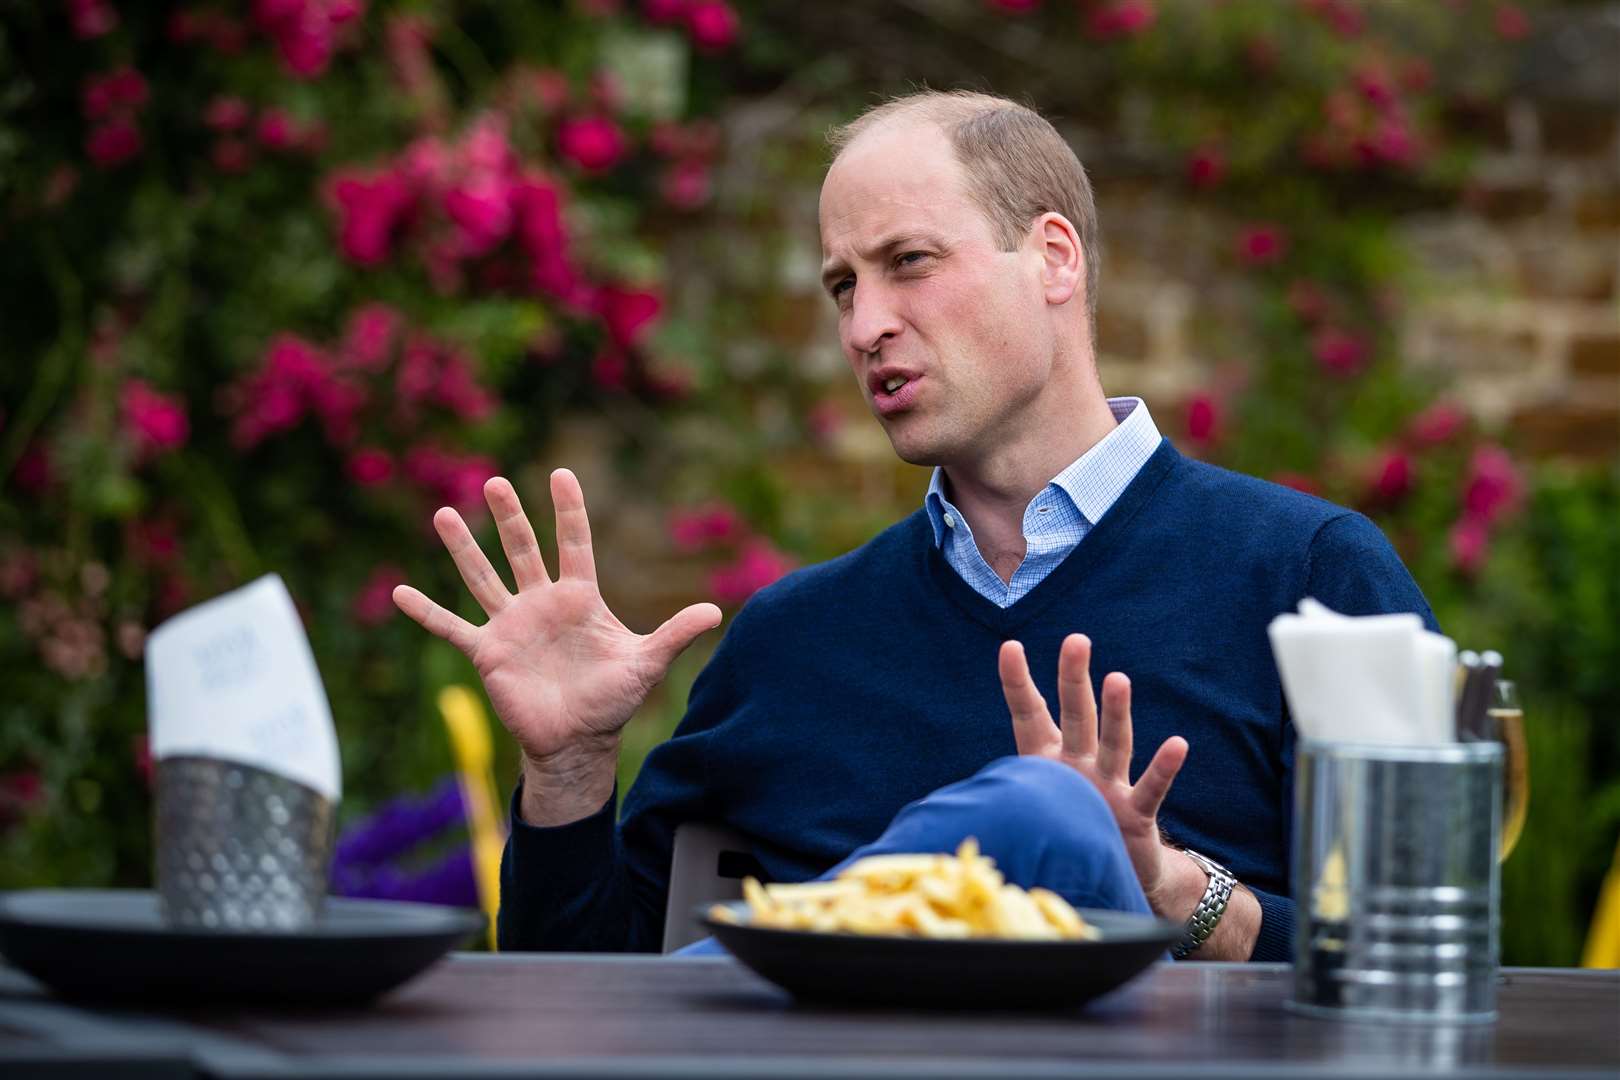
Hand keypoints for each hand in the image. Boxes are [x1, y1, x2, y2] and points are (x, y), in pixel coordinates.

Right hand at [393, 470, 722, 771]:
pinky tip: (399, 592)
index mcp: (579, 598)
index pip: (574, 543)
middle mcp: (541, 603)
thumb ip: (675, 634)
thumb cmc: (612, 700)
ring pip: (483, 577)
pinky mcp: (488, 652)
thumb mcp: (646, 663)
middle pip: (522, 550)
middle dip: (509, 517)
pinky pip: (451, 628)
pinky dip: (425, 612)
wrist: (578, 741)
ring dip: (463, 548)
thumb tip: (716, 611)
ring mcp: (511, 625)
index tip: (562, 473)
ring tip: (443, 514)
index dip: (569, 511)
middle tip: (494, 481)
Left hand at [998, 633, 1188, 909]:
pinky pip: (1152, 789)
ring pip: (1113, 744)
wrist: (1110, 875)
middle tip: (1076, 640)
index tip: (1010, 646)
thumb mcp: (1025, 814)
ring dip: (1117, 713)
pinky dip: (1164, 768)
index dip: (1019, 683)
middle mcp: (1079, 765)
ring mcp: (1109, 786)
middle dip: (1074, 679)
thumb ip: (999, 803)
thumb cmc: (1063, 834)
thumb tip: (945, 810)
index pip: (1030, 714)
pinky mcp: (1136, 816)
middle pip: (1076, 715)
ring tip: (1118, 679)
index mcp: (1046, 762)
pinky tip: (1176, 744)